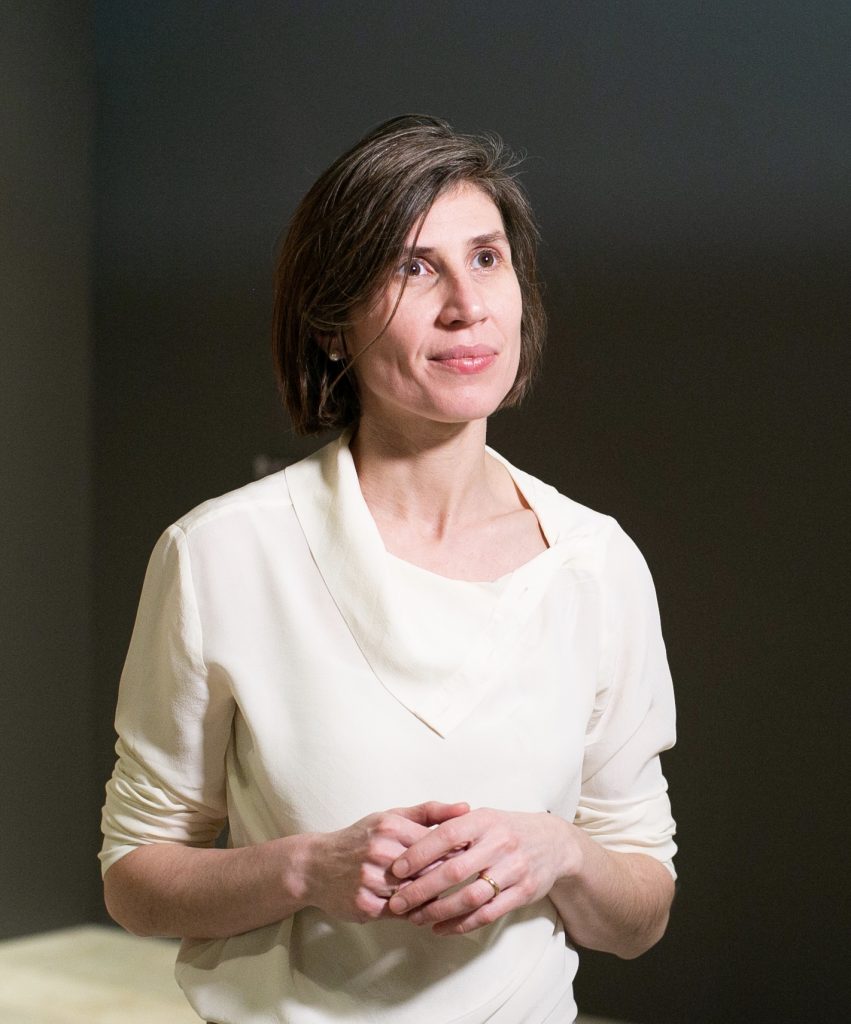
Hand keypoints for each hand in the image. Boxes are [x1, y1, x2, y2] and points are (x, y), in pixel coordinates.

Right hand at [304, 801, 468, 923]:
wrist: (315, 865)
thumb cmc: (360, 839)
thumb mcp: (390, 817)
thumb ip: (429, 812)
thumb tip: (466, 808)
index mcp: (390, 826)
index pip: (438, 842)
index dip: (456, 851)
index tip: (470, 855)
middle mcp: (381, 852)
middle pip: (431, 869)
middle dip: (447, 875)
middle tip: (464, 878)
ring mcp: (372, 880)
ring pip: (419, 893)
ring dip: (432, 896)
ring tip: (446, 894)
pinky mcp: (366, 906)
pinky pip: (402, 912)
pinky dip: (414, 910)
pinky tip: (421, 906)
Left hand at [386, 808, 579, 934]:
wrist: (554, 843)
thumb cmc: (507, 830)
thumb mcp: (483, 818)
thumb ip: (452, 827)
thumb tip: (411, 842)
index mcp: (485, 820)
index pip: (447, 835)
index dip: (420, 853)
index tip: (396, 868)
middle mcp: (500, 843)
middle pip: (454, 871)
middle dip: (421, 889)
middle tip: (397, 902)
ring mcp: (513, 869)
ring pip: (470, 897)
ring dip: (438, 911)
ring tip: (415, 918)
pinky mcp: (522, 893)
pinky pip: (487, 913)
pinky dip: (461, 924)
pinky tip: (440, 928)